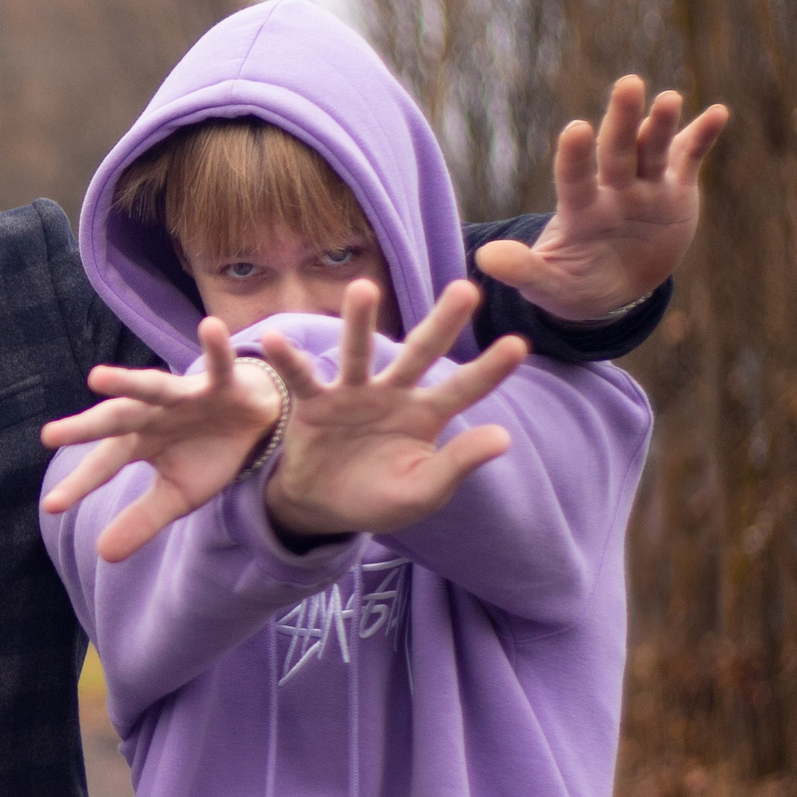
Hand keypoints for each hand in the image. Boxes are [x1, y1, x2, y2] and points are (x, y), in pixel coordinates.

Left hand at [40, 317, 283, 561]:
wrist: (255, 424)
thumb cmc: (208, 453)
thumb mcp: (176, 495)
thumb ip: (141, 521)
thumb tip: (102, 556)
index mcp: (139, 442)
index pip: (103, 464)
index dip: (80, 484)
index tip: (51, 507)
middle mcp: (153, 415)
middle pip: (115, 420)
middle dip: (85, 427)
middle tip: (50, 435)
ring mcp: (185, 395)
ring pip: (152, 387)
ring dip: (128, 382)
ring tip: (97, 378)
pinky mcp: (222, 383)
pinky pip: (219, 365)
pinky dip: (216, 347)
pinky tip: (210, 327)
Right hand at [258, 280, 526, 539]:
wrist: (323, 508)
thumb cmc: (379, 498)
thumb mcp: (423, 491)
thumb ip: (457, 464)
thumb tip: (504, 436)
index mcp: (426, 416)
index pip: (464, 389)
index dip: (490, 369)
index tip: (520, 343)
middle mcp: (393, 395)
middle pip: (420, 353)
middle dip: (442, 323)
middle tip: (465, 290)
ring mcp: (353, 395)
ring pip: (358, 354)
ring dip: (359, 322)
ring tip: (362, 288)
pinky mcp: (315, 403)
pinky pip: (303, 378)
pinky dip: (290, 360)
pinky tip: (276, 340)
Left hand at [473, 76, 726, 320]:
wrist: (610, 287)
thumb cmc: (571, 283)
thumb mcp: (546, 283)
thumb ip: (522, 270)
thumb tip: (484, 258)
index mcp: (580, 211)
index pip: (574, 178)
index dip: (575, 156)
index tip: (576, 129)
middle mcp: (612, 191)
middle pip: (617, 151)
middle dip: (622, 120)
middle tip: (628, 84)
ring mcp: (645, 188)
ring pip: (653, 150)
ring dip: (662, 124)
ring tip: (669, 98)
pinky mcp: (675, 191)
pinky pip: (689, 159)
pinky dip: (702, 136)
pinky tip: (718, 113)